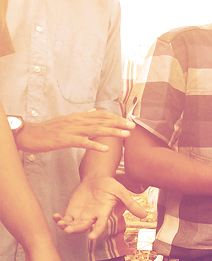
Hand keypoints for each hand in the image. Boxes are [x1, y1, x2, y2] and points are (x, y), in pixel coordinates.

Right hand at [16, 110, 134, 153]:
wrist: (29, 134)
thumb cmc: (48, 129)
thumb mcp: (66, 120)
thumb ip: (81, 117)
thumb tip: (93, 111)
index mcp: (78, 117)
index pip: (101, 114)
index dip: (115, 117)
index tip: (127, 121)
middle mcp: (77, 121)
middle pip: (102, 120)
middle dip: (119, 123)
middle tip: (133, 126)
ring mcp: (72, 130)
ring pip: (96, 129)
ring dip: (112, 132)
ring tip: (125, 135)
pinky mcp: (65, 140)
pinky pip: (83, 142)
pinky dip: (95, 144)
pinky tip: (105, 148)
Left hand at [54, 176, 147, 239]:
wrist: (96, 178)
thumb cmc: (110, 185)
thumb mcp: (121, 192)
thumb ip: (131, 203)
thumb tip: (145, 215)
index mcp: (104, 214)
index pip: (100, 225)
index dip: (96, 231)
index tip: (91, 237)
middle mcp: (92, 217)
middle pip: (83, 227)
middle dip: (76, 229)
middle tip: (68, 230)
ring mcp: (82, 215)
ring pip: (73, 226)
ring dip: (66, 227)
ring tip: (61, 223)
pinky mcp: (73, 211)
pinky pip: (65, 220)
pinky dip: (59, 220)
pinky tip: (56, 217)